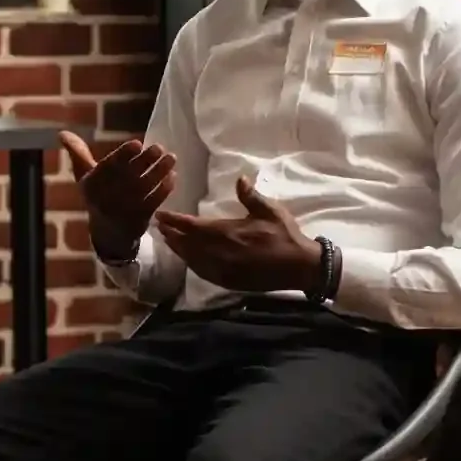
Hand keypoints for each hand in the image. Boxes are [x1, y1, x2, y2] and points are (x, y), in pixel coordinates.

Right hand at [60, 131, 175, 260]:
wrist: (108, 233)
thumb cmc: (97, 196)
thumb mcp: (84, 177)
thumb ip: (78, 154)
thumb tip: (62, 133)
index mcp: (93, 184)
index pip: (110, 166)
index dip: (125, 154)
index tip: (137, 143)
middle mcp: (108, 196)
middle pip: (131, 175)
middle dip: (146, 161)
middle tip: (159, 147)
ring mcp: (126, 208)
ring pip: (146, 186)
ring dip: (160, 171)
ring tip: (171, 157)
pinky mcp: (141, 217)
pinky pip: (155, 201)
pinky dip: (165, 188)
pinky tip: (172, 176)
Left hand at [153, 175, 321, 295]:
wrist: (300, 267)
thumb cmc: (286, 236)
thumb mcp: (270, 211)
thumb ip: (251, 196)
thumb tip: (239, 179)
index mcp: (228, 232)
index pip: (193, 226)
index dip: (175, 220)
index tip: (161, 215)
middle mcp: (220, 252)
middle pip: (187, 243)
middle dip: (172, 234)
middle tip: (159, 226)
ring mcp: (223, 269)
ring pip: (192, 259)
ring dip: (178, 249)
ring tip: (168, 240)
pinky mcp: (228, 281)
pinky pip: (203, 272)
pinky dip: (191, 264)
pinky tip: (188, 259)